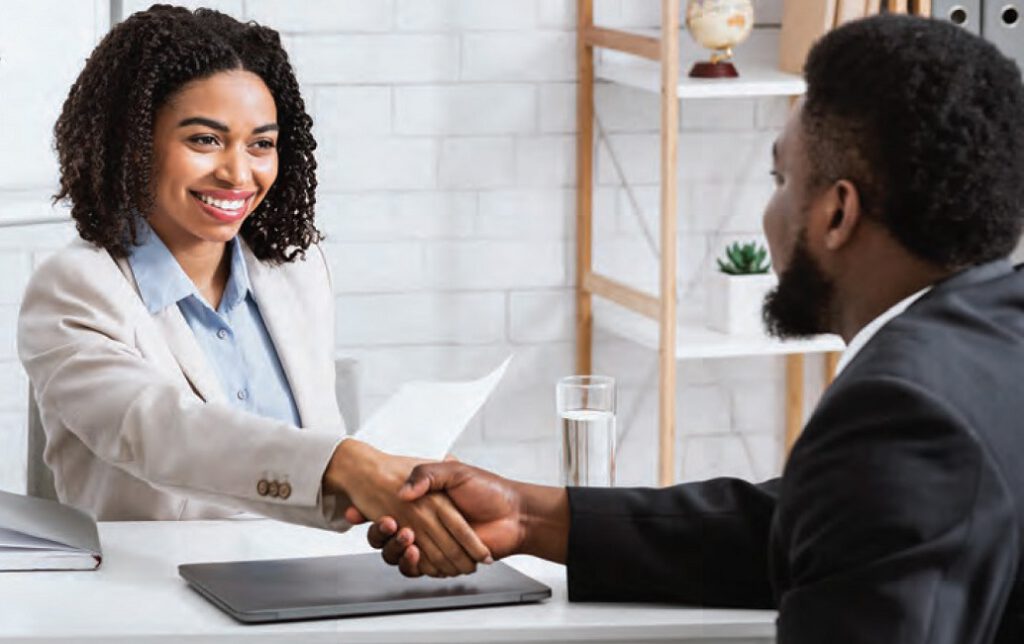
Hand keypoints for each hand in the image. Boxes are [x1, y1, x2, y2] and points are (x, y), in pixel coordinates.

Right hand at [322, 439, 490, 576]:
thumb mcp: (455, 470)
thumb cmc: (487, 489)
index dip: (368, 510)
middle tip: (384, 523)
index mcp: (425, 501)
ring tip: (405, 539)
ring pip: (399, 554)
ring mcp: (432, 543)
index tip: (356, 509)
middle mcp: (425, 523)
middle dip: (381, 534)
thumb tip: (403, 491)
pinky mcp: (441, 561)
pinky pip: (418, 568)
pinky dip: (415, 564)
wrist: (515, 514)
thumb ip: (428, 474)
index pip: (387, 507)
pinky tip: (417, 553)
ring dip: (397, 549)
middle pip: (388, 535)